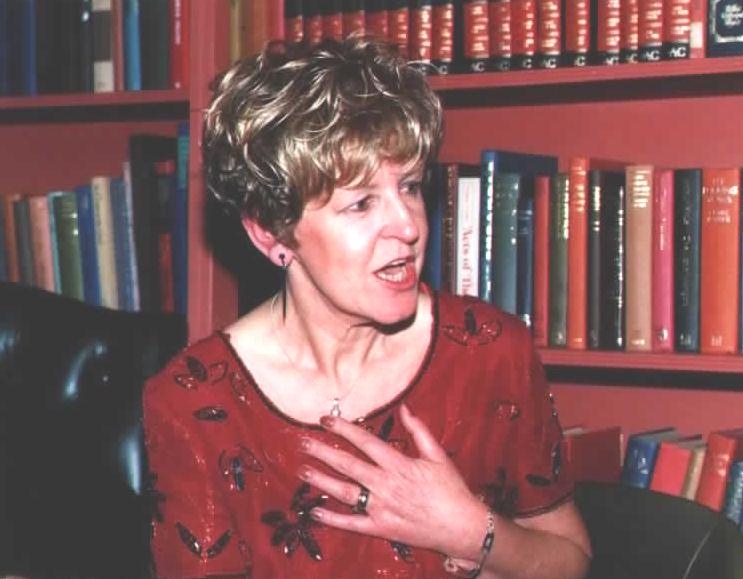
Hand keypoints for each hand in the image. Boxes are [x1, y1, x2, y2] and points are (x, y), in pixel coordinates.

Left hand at [297, 403, 487, 557]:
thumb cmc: (452, 489)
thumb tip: (404, 408)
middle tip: (302, 442)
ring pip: (344, 492)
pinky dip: (332, 518)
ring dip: (321, 480)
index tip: (325, 420)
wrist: (462, 527)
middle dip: (323, 451)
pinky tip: (314, 510)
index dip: (343, 429)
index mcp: (399, 464)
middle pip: (348, 464)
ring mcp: (381, 508)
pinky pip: (352, 523)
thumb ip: (419, 430)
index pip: (365, 442)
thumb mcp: (438, 455)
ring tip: (302, 470)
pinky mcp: (381, 528)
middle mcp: (385, 484)